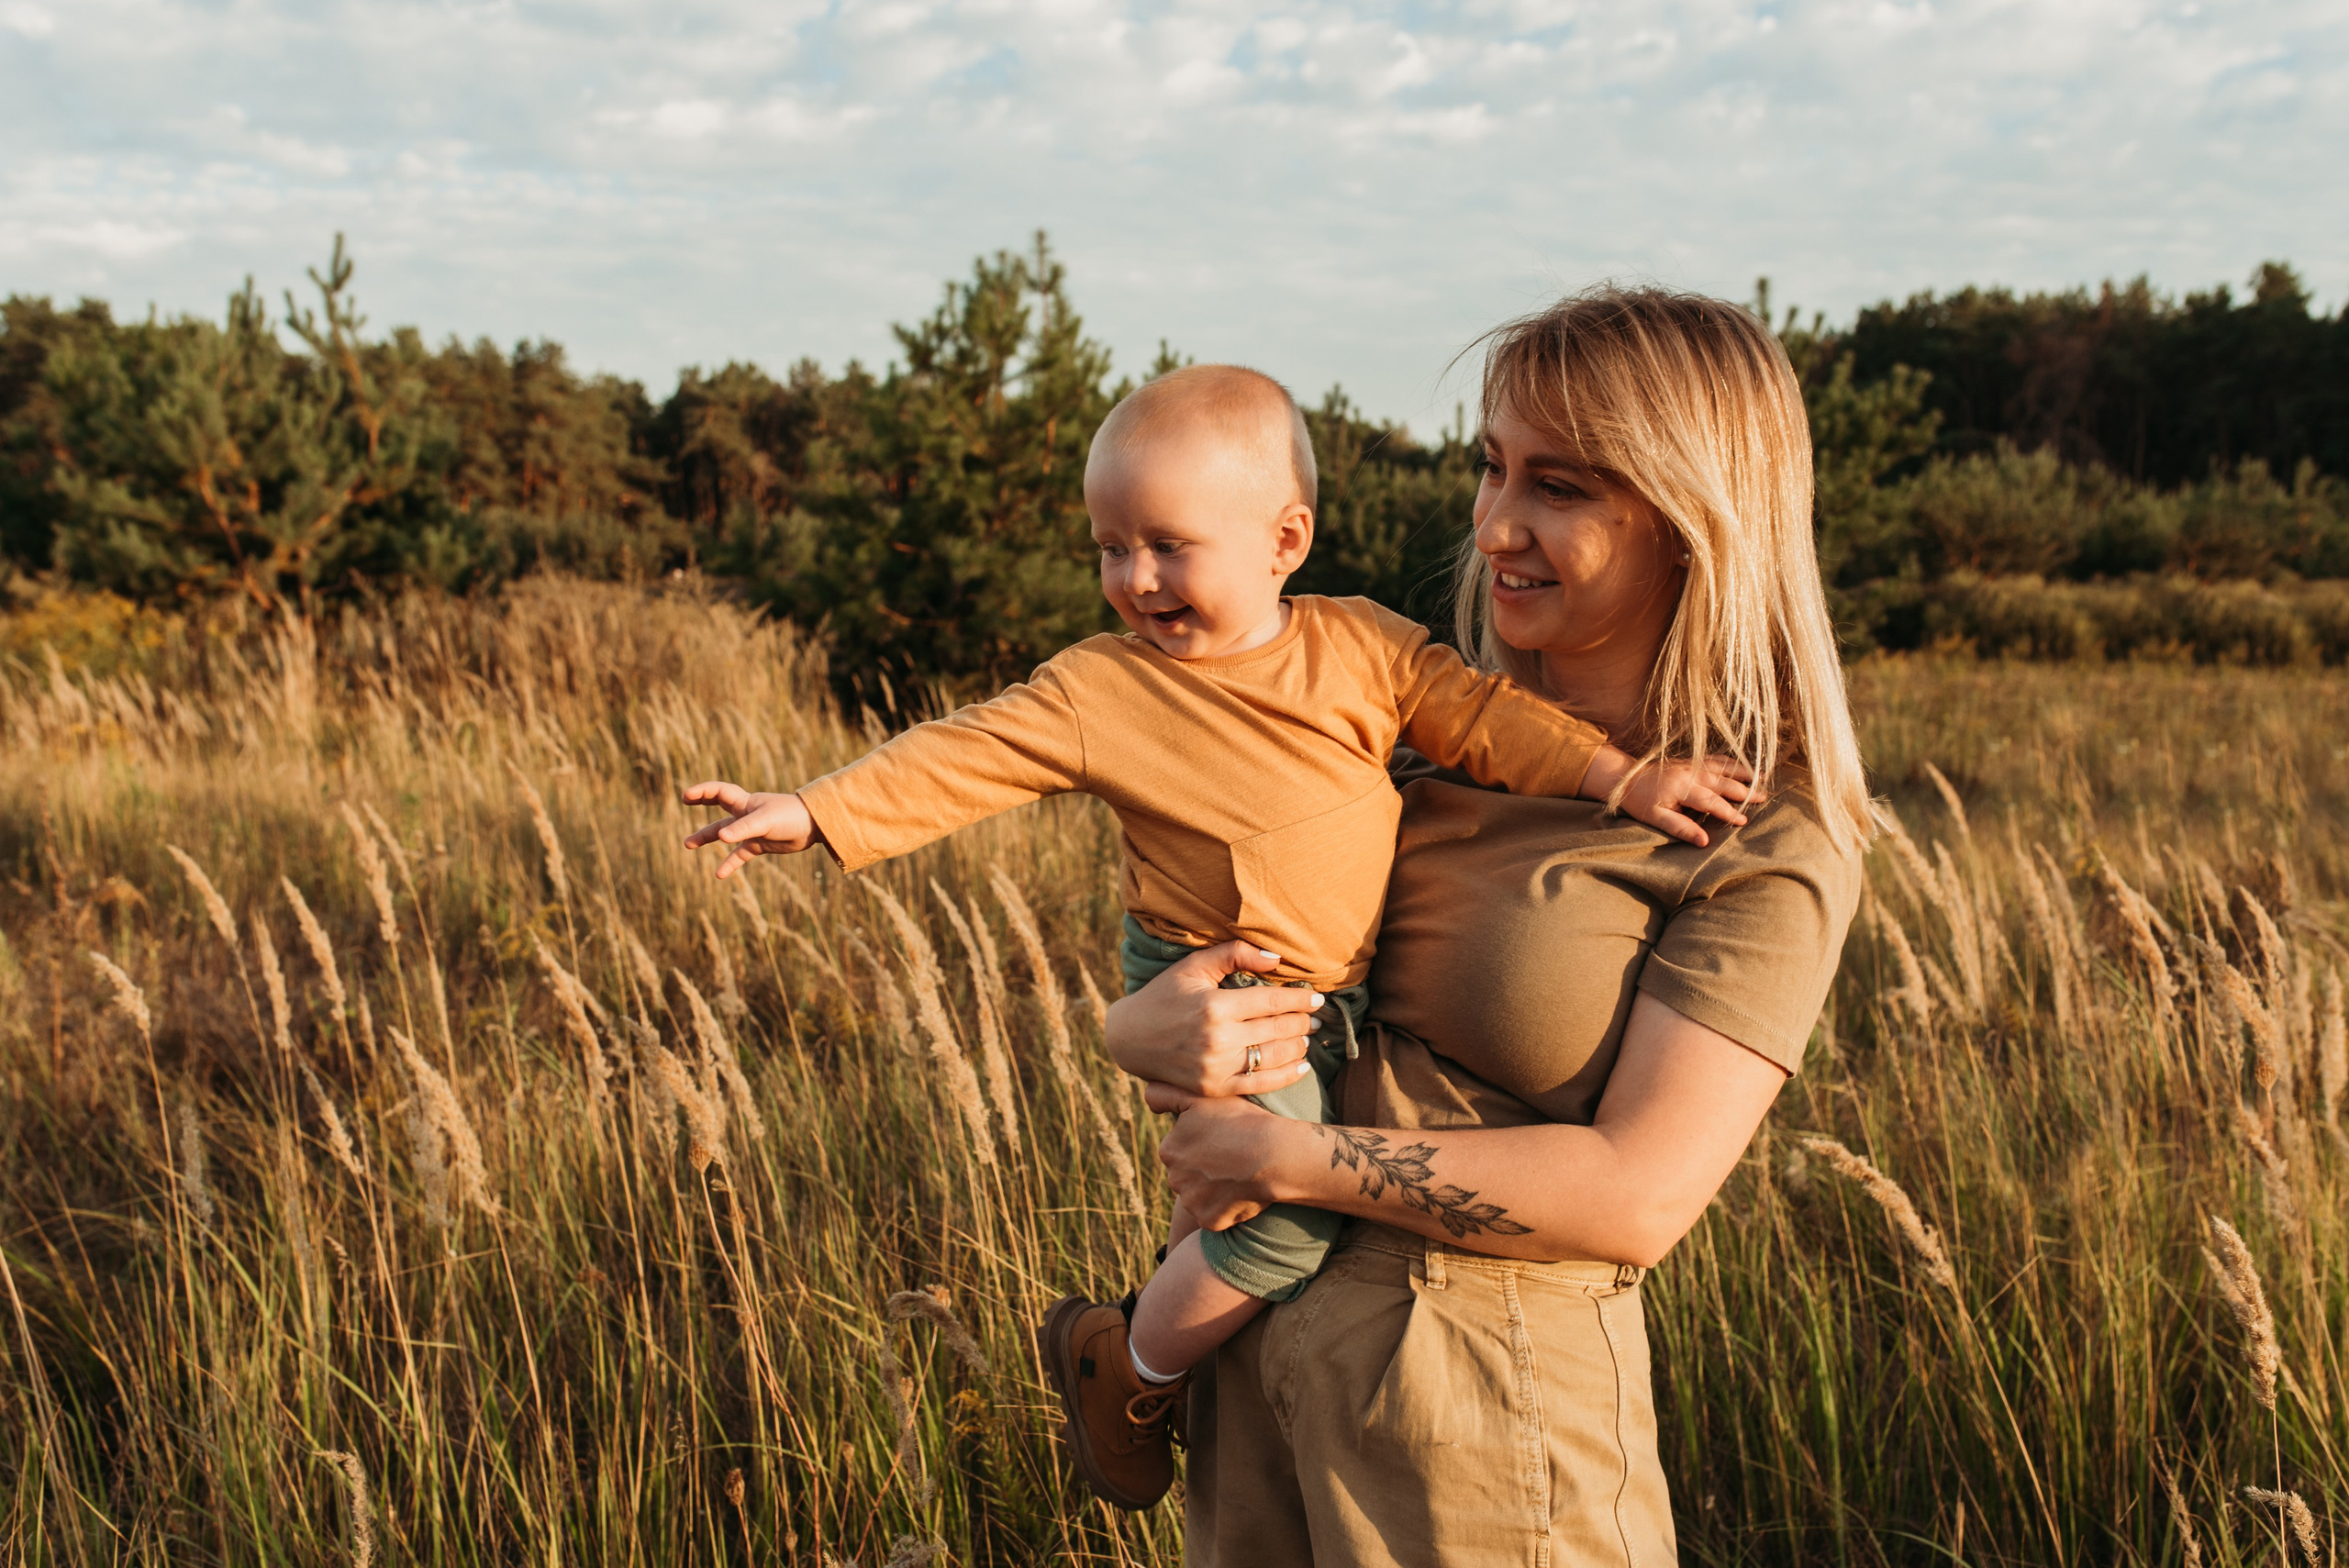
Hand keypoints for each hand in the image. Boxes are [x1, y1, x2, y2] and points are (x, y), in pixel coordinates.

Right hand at [680, 780, 817, 877]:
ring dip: (707, 838)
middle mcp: (746, 814)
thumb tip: (720, 838)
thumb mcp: (765, 821)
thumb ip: (743, 828)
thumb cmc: (790, 816)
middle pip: (718, 808)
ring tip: (688, 843)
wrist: (814, 826)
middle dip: (701, 803)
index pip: (719, 791)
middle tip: (684, 801)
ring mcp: (752, 830)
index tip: (686, 796)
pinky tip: (719, 874)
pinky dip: (730, 864)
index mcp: (746, 802)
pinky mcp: (760, 844)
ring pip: (724, 834)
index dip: (702, 792)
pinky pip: (740, 855)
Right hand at [1103, 940, 1320, 1097]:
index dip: (1300, 999)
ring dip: (1298, 1046)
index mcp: (1215, 1006)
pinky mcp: (1212, 1088)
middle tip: (1318, 1016)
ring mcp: (1215, 1067)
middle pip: (1277, 1029)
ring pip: (1273, 1057)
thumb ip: (1235, 954)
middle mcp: (1218, 1039)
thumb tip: (1276, 958)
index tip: (1318, 997)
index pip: (1272, 1001)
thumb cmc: (1164, 995)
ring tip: (1308, 1036)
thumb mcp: (1194, 966)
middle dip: (1304, 1021)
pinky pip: (1259, 1085)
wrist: (1130, 1038)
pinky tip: (1302, 1066)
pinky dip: (1286, 1076)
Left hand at [1148, 1089, 1295, 1231]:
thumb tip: (1147, 1098)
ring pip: (1200, 1196)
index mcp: (1168, 1149)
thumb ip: (1166, 1094)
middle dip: (1204, 1168)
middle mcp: (1174, 1178)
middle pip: (1188, 1174)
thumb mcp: (1201, 1097)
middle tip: (1232, 1157)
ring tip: (1239, 1174)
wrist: (1274, 1155)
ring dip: (1214, 1189)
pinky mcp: (1209, 1220)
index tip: (1222, 1140)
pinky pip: (1215, 1215)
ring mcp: (1191, 1202)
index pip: (1181, 1149)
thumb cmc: (1241, 1121)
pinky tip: (1242, 1192)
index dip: (1202, 1144)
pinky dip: (1226, 1208)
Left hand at [1582, 749, 1763, 847]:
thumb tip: (1705, 841)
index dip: (1728, 812)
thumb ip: (1681, 828)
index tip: (1743, 821)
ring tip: (1763, 779)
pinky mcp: (1690, 759)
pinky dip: (1731, 762)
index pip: (1711, 801)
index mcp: (1682, 788)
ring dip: (1743, 772)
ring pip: (1723, 766)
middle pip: (1723, 781)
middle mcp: (1690, 772)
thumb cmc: (1639, 801)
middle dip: (1745, 790)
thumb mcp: (1656, 819)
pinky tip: (1743, 766)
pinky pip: (1715, 758)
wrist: (1624, 777)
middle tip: (1764, 798)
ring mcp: (1691, 763)